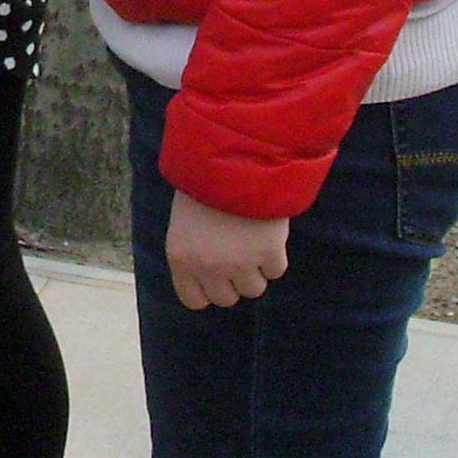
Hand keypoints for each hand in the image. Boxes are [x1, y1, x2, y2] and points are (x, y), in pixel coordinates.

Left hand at [165, 192, 288, 310]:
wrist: (234, 156)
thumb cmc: (205, 184)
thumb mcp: (185, 221)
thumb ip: (194, 254)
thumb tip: (210, 281)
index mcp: (180, 257)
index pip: (194, 300)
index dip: (208, 290)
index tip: (216, 276)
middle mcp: (208, 266)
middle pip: (227, 299)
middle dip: (233, 279)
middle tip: (236, 253)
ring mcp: (240, 262)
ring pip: (254, 289)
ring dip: (256, 268)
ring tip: (250, 238)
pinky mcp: (269, 253)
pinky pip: (277, 270)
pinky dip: (276, 255)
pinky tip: (266, 231)